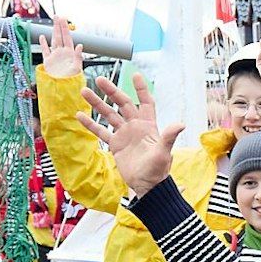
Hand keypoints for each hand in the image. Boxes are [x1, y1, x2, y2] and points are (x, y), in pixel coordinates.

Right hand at [38, 17, 83, 78]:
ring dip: (53, 32)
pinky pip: (45, 51)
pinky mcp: (48, 63)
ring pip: (53, 41)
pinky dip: (43, 44)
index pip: (67, 38)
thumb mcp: (77, 69)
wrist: (62, 91)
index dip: (65, 28)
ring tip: (54, 23)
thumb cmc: (71, 82)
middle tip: (58, 16)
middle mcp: (62, 54)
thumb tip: (80, 46)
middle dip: (59, 26)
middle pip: (60, 37)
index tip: (64, 19)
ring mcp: (55, 57)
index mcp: (69, 54)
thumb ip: (78, 57)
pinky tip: (43, 37)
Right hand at [76, 75, 184, 198]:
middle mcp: (135, 127)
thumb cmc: (158, 170)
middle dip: (112, 91)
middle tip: (100, 79)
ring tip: (84, 92)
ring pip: (108, 115)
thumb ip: (169, 137)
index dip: (141, 90)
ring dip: (97, 104)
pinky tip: (80, 115)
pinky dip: (90, 124)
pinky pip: (101, 131)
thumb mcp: (163, 153)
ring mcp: (124, 135)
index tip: (136, 75)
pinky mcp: (115, 145)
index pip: (145, 102)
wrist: (147, 186)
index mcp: (149, 125)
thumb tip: (180, 124)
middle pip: (122, 104)